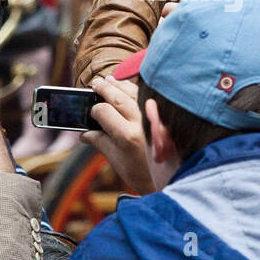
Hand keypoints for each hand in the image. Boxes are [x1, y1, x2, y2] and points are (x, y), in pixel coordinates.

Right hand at [79, 76, 155, 194]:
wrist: (174, 179)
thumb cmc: (144, 174)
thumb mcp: (117, 161)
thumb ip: (100, 142)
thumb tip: (84, 135)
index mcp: (127, 136)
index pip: (103, 111)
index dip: (93, 110)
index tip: (89, 112)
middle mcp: (141, 122)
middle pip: (117, 97)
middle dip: (104, 88)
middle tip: (95, 83)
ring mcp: (155, 116)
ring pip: (133, 92)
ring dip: (119, 85)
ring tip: (108, 80)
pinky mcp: (165, 115)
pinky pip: (147, 95)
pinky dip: (135, 89)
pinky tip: (128, 87)